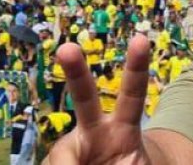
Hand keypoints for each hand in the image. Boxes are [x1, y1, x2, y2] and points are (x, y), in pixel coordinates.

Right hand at [45, 36, 150, 164]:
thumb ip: (126, 162)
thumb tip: (77, 162)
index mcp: (123, 128)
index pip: (133, 95)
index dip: (137, 68)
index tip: (140, 40)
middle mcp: (94, 130)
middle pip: (84, 96)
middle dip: (76, 71)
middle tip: (67, 49)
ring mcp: (70, 146)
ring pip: (60, 156)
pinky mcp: (51, 161)